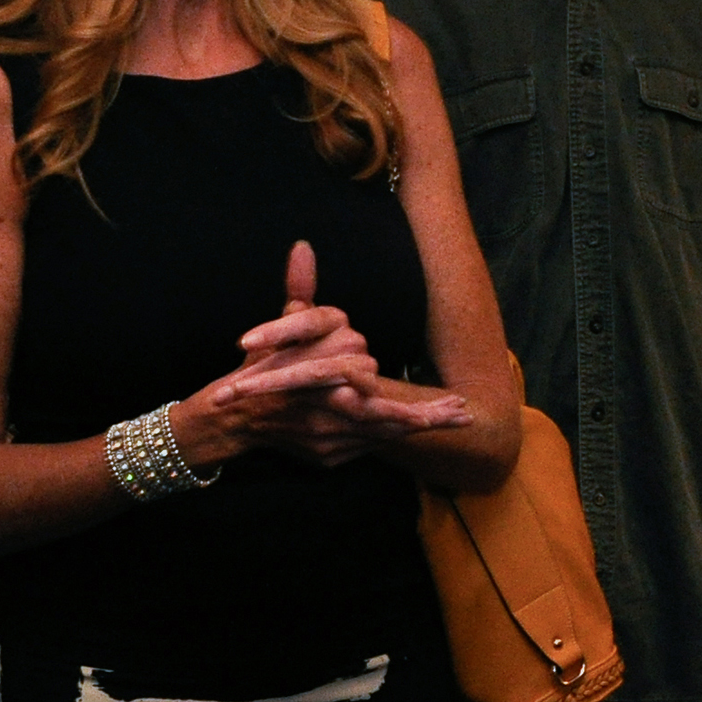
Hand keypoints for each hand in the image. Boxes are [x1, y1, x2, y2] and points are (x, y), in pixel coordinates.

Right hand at [183, 243, 469, 468]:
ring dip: (418, 425)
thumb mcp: (283, 326)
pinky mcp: (329, 456)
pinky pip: (369, 446)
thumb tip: (303, 245)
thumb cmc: (263, 365)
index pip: (377, 385)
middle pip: (389, 415)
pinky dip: (392, 436)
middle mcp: (328, 412)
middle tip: (465, 414)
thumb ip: (299, 287)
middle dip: (429, 416)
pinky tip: (420, 428)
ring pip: (383, 433)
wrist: (235, 416)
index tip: (454, 397)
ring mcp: (329, 438)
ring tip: (459, 421)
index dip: (412, 395)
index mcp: (322, 377)